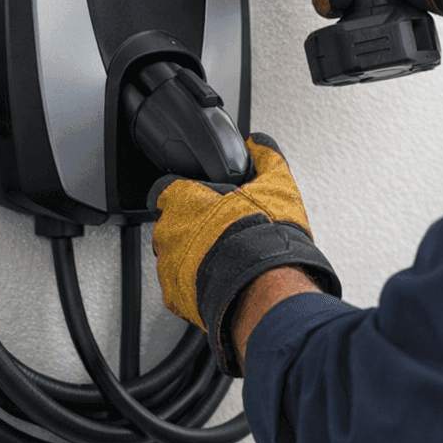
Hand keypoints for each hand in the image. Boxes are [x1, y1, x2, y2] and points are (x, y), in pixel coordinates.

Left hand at [148, 133, 339, 374]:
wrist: (263, 287)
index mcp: (184, 202)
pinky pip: (178, 288)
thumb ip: (266, 159)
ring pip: (171, 257)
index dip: (184, 193)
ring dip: (191, 257)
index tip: (200, 199)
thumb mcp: (276, 186)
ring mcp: (169, 267)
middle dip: (190, 227)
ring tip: (220, 260)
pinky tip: (217, 282)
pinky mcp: (176, 297)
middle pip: (169, 225)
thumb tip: (261, 144)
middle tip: (218, 232)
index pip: (165, 189)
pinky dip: (193, 286)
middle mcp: (169, 233)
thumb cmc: (263, 238)